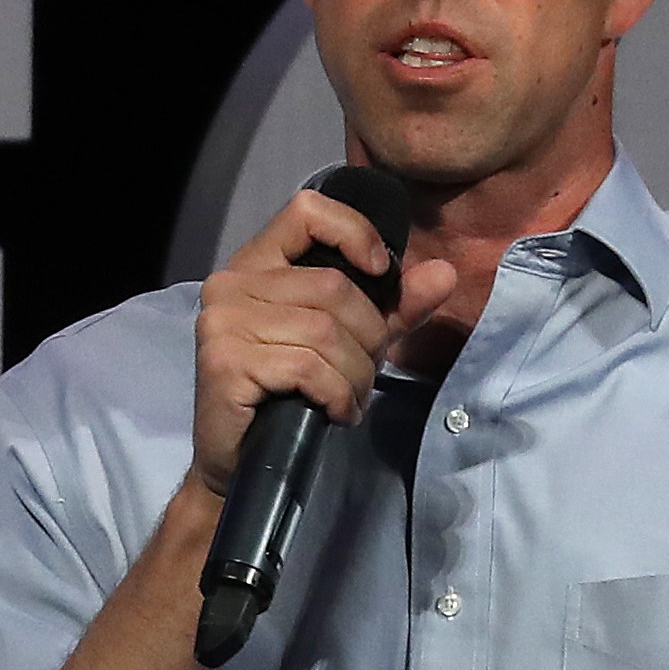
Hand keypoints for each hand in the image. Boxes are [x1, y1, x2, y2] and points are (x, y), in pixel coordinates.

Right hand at [188, 190, 456, 496]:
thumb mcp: (352, 340)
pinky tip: (333, 412)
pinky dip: (337, 395)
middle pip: (333, 286)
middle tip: (363, 374)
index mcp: (258, 262)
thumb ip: (394, 306)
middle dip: (368, 338)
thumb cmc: (293, 391)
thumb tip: (446, 273)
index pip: (307, 210)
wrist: (243, 460)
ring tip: (348, 398)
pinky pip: (308, 367)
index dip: (354, 232)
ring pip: (325, 331)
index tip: (379, 272)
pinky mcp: (224, 361)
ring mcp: (223, 321)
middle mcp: (232, 282)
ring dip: (355, 375)